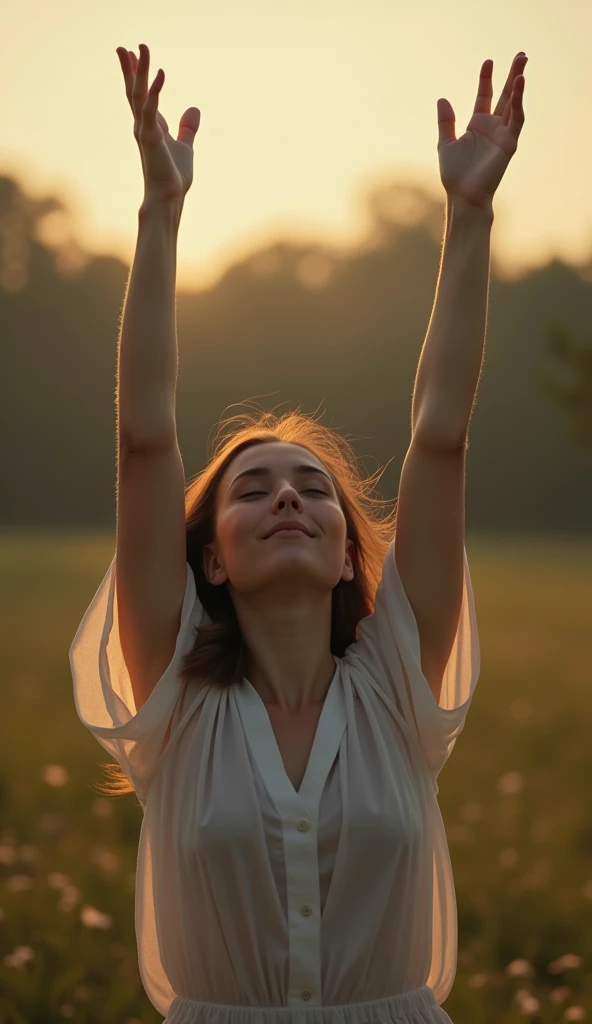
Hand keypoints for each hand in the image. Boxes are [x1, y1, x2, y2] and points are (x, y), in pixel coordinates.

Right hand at [116, 43, 200, 205]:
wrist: (169, 199)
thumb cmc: (174, 177)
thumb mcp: (185, 147)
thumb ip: (187, 128)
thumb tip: (194, 108)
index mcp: (150, 127)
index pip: (141, 96)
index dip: (138, 76)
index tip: (133, 55)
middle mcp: (143, 126)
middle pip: (133, 91)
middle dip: (129, 68)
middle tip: (122, 47)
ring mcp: (145, 131)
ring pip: (138, 94)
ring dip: (139, 70)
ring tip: (140, 48)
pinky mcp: (151, 137)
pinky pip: (151, 108)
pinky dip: (155, 90)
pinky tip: (161, 72)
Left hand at [437, 52, 527, 209]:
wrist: (463, 195)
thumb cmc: (454, 175)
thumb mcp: (446, 143)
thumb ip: (446, 121)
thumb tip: (442, 99)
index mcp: (477, 125)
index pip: (485, 96)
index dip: (486, 79)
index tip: (488, 62)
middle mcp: (492, 127)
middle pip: (504, 95)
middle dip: (512, 75)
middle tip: (520, 55)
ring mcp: (502, 134)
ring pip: (513, 103)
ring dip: (519, 84)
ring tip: (522, 63)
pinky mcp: (509, 143)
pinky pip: (516, 119)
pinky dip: (518, 102)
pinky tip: (519, 85)